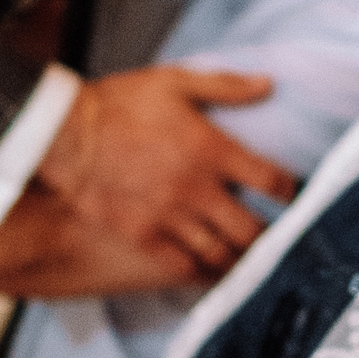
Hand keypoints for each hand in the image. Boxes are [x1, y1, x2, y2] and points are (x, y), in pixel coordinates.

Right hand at [33, 65, 302, 278]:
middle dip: (273, 238)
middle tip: (282, 242)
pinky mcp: (141, 236)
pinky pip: (182, 267)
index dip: (292, 192)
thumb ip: (225, 86)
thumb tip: (268, 85)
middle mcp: (195, 188)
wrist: (61, 134)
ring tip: (254, 264)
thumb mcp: (173, 82)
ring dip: (241, 261)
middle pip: (251, 229)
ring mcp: (168, 216)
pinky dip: (204, 275)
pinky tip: (215, 275)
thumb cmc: (117, 103)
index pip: (271, 179)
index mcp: (210, 149)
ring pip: (220, 254)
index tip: (297, 196)